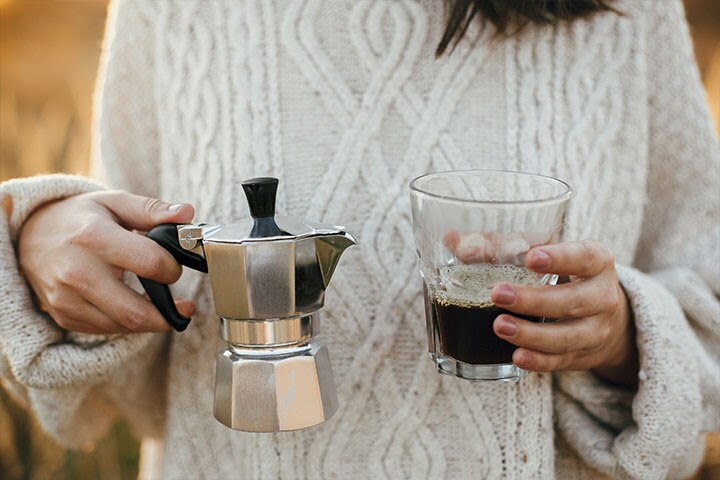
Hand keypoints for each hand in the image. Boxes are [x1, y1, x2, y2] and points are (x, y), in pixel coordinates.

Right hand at [18, 191, 196, 333]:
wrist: (30, 235)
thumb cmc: (79, 218)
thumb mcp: (114, 203)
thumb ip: (152, 210)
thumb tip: (187, 213)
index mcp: (94, 238)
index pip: (150, 264)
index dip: (172, 268)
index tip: (175, 267)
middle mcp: (77, 272)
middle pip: (136, 311)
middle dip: (170, 313)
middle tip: (186, 307)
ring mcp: (67, 299)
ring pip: (124, 326)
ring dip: (151, 321)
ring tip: (164, 307)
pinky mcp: (64, 316)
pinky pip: (107, 330)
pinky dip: (128, 323)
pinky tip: (136, 308)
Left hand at [488, 240, 637, 386]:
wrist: (604, 316)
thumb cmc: (559, 273)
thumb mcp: (543, 252)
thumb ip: (500, 245)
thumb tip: (454, 241)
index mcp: (597, 261)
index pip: (584, 257)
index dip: (560, 258)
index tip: (531, 258)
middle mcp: (602, 296)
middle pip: (572, 301)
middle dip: (534, 300)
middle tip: (498, 294)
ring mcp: (595, 330)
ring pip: (567, 336)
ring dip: (532, 333)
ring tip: (500, 326)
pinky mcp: (581, 356)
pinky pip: (560, 361)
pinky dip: (538, 361)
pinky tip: (516, 356)